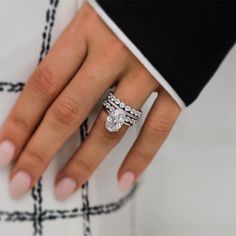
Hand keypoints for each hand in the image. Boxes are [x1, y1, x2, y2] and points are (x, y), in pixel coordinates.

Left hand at [0, 3, 180, 199]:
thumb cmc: (134, 5)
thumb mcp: (96, 14)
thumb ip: (74, 48)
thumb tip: (52, 86)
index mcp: (87, 31)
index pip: (44, 85)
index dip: (21, 121)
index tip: (4, 152)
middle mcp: (113, 55)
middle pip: (69, 112)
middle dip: (42, 151)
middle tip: (22, 182)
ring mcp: (147, 73)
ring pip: (111, 127)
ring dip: (86, 162)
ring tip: (66, 188)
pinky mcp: (176, 86)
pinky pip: (157, 128)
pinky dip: (142, 156)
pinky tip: (124, 179)